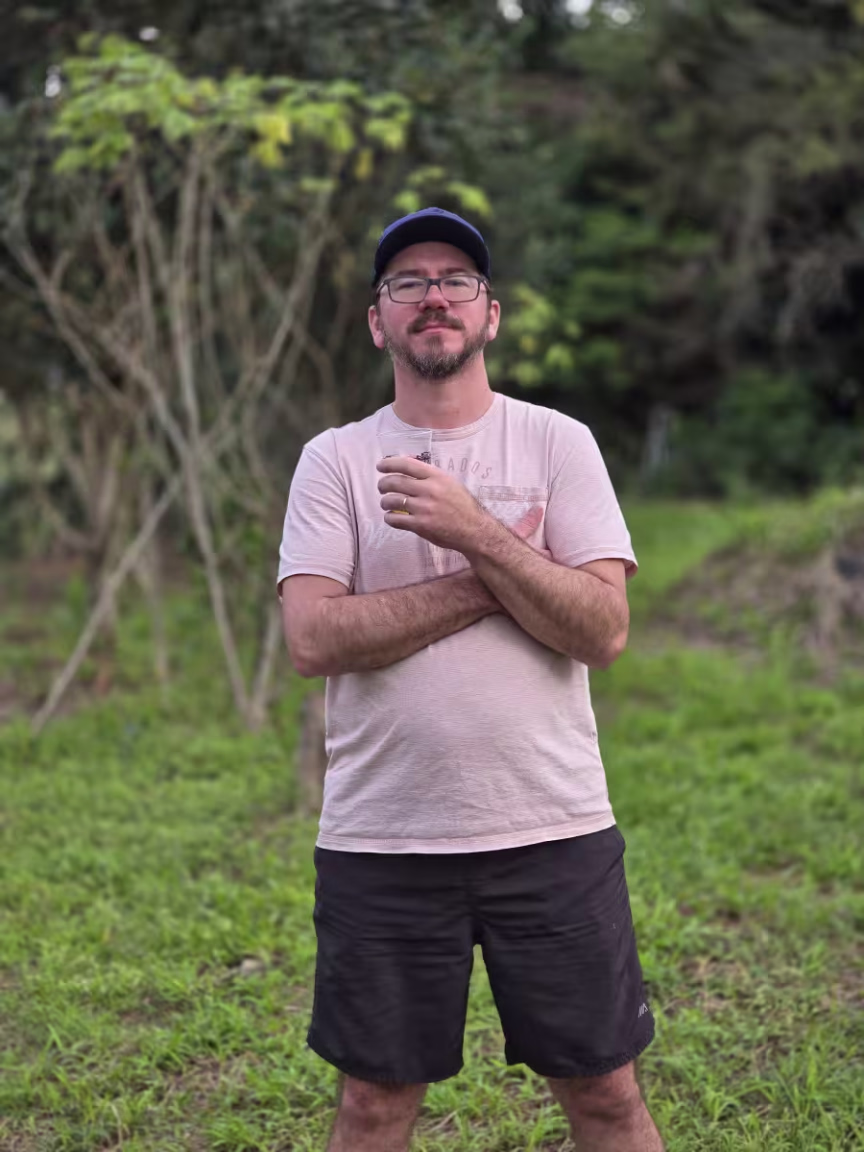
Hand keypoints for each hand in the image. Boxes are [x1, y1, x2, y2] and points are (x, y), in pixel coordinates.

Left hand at [376, 455, 490, 551]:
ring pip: (391, 500)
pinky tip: (392, 518)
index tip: (380, 466)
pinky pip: (395, 519)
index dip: (389, 464)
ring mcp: (424, 508)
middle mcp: (429, 490)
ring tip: (386, 504)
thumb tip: (406, 466)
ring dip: (384, 502)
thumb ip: (430, 476)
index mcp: (437, 477)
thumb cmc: (462, 506)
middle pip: (394, 481)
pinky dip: (389, 518)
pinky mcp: (420, 525)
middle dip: (383, 484)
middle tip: (381, 488)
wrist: (474, 530)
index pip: (407, 464)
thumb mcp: (449, 483)